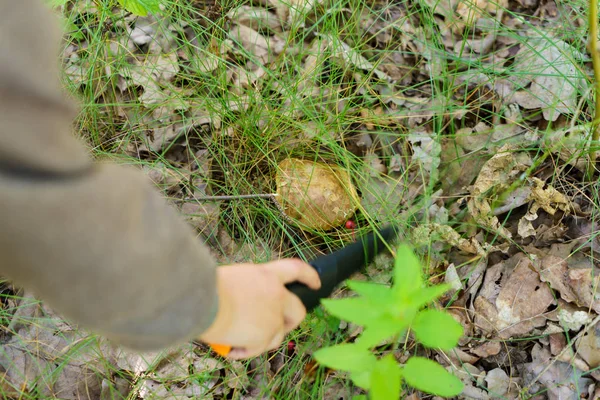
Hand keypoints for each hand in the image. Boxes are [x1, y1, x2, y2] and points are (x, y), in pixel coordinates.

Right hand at [198, 259, 320, 358]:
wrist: (202, 301)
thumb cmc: (208, 286)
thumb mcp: (234, 279)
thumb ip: (250, 289)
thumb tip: (246, 305)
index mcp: (267, 274)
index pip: (296, 269)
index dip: (309, 276)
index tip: (316, 283)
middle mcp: (276, 295)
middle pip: (298, 311)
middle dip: (292, 321)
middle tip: (281, 326)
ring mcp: (273, 318)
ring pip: (277, 336)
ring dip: (262, 339)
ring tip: (241, 338)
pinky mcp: (264, 337)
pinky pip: (258, 349)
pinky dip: (244, 350)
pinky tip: (231, 347)